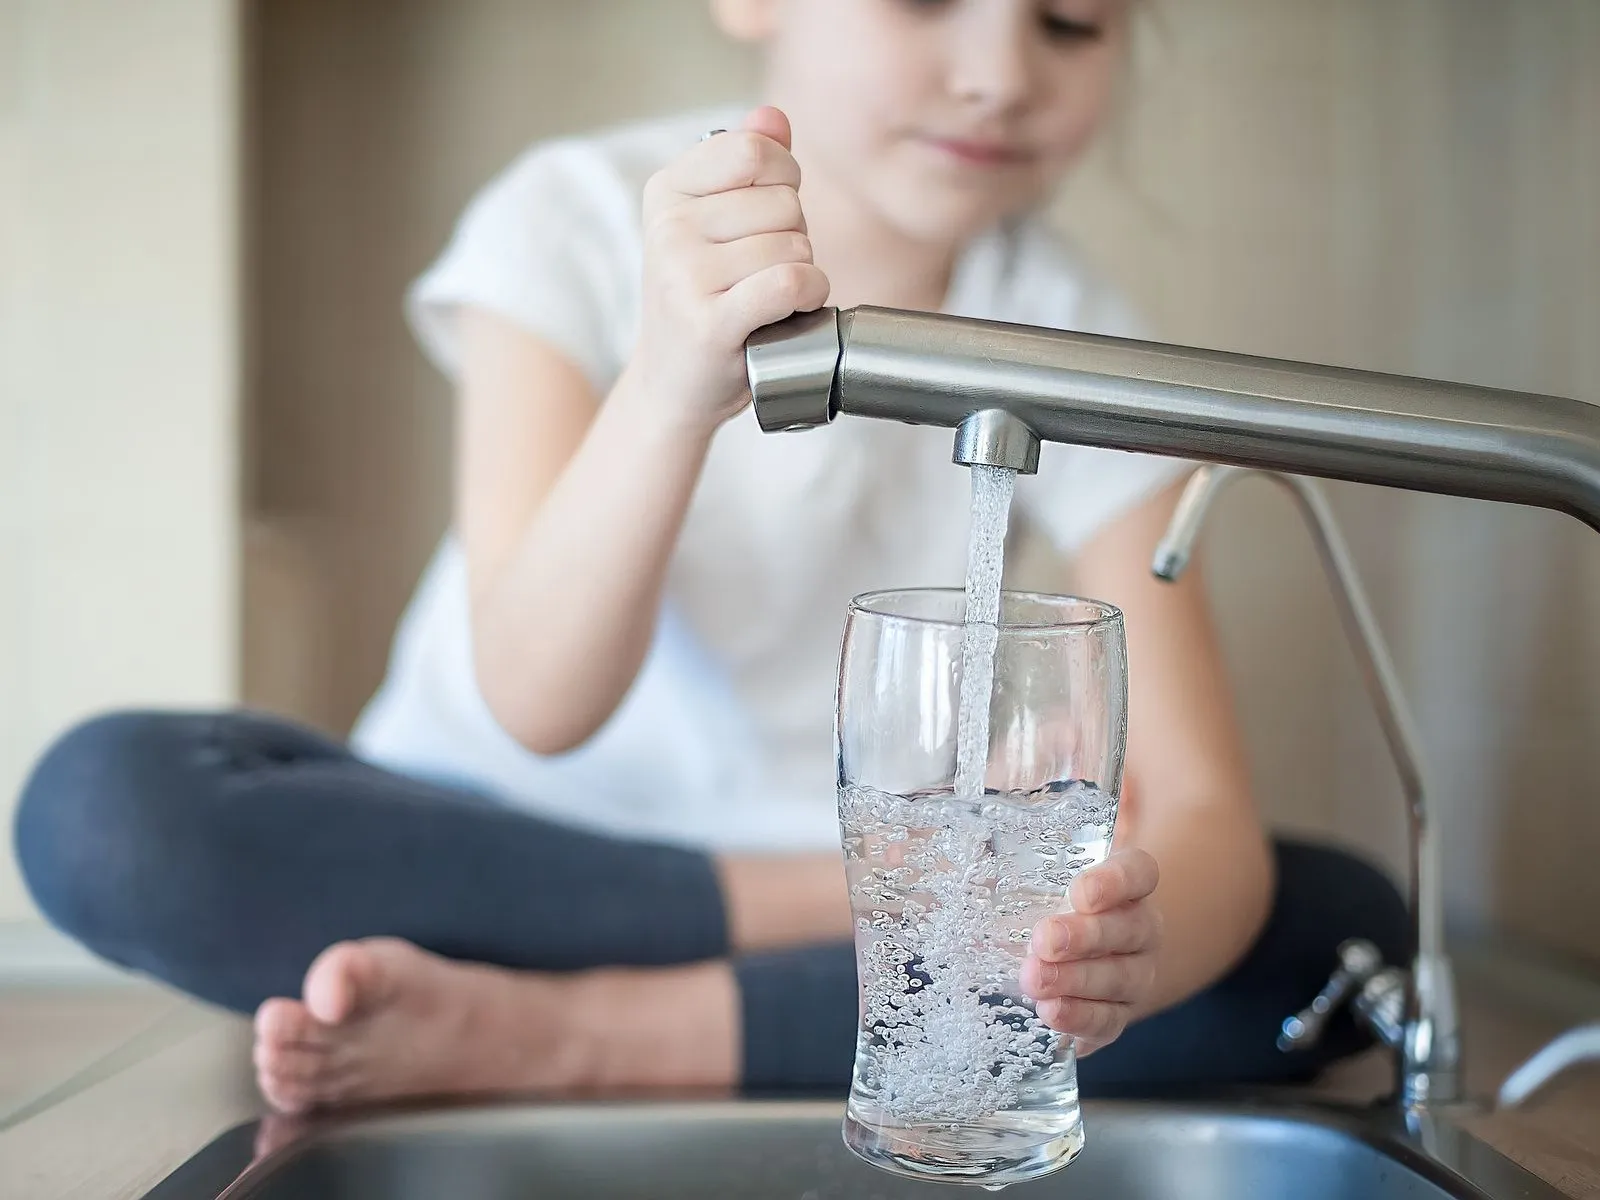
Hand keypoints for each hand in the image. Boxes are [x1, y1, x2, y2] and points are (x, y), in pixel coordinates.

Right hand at [632, 105, 829, 434]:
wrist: (674, 383)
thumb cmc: (705, 299)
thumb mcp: (715, 223)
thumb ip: (746, 164)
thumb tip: (772, 116)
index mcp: (667, 191)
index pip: (756, 150)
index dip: (785, 181)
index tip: (767, 217)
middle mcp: (669, 228)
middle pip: (783, 201)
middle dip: (793, 235)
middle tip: (761, 271)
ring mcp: (684, 275)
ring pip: (794, 245)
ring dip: (802, 272)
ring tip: (768, 298)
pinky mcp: (710, 323)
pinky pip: (792, 283)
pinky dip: (810, 296)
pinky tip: (793, 310)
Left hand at [1020, 848, 1160, 1055]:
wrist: (1088, 961)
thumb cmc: (1053, 908)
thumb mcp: (1037, 879)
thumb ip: (1006, 864)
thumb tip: (957, 856)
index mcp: (1127, 886)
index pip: (1139, 873)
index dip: (1116, 881)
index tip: (1080, 892)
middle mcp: (1140, 929)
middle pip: (1130, 928)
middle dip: (1086, 936)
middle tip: (1043, 940)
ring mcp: (1135, 976)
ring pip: (1120, 978)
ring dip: (1075, 980)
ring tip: (1034, 980)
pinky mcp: (1118, 1016)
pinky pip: (1109, 1022)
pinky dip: (1080, 1018)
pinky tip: (1050, 1012)